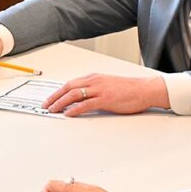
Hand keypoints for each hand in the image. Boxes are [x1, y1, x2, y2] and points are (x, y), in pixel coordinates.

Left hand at [43, 74, 168, 116]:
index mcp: (93, 78)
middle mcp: (94, 81)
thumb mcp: (107, 86)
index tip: (50, 99)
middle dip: (54, 96)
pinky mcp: (105, 99)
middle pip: (68, 87)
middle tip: (46, 105)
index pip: (70, 83)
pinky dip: (74, 109)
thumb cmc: (128, 89)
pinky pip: (85, 104)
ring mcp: (99, 90)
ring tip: (53, 109)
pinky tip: (68, 113)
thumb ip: (94, 90)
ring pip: (74, 94)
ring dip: (61, 102)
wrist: (144, 89)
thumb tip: (81, 100)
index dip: (58, 91)